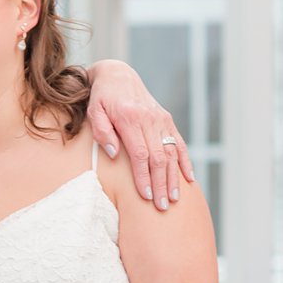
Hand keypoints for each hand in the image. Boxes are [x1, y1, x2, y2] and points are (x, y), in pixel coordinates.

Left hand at [87, 59, 192, 211]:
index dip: (144, 177)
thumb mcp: (94, 112)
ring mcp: (161, 119)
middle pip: (159, 158)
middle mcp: (150, 119)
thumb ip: (103, 133)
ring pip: (172, 153)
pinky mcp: (167, 120)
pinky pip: (179, 143)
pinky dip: (185, 161)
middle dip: (161, 184)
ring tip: (174, 199)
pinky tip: (189, 179)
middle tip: (162, 206)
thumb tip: (115, 154)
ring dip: (174, 178)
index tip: (146, 196)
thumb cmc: (101, 98)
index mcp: (130, 118)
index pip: (140, 154)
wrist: (118, 75)